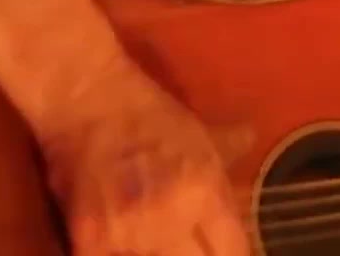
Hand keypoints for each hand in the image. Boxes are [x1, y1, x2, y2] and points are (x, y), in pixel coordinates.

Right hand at [35, 59, 253, 255]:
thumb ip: (228, 153)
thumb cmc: (148, 114)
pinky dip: (114, 251)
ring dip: (150, 250)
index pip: (234, 251)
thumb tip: (252, 142)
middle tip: (182, 240)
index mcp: (205, 193)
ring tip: (147, 226)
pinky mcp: (90, 241)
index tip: (216, 246)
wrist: (87, 99)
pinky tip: (118, 235)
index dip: (226, 251)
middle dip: (192, 253)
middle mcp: (172, 219)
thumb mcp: (199, 132)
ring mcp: (130, 234)